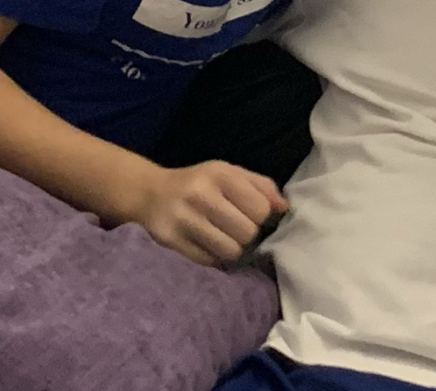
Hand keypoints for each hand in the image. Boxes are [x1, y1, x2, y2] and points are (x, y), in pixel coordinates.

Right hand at [136, 161, 287, 265]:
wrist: (151, 193)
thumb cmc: (200, 183)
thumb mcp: (230, 173)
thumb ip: (261, 187)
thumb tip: (284, 208)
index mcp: (221, 174)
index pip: (260, 209)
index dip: (263, 218)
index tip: (255, 217)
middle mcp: (201, 195)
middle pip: (247, 232)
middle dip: (249, 235)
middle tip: (240, 230)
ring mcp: (184, 219)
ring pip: (229, 251)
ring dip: (234, 250)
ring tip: (228, 239)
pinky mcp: (170, 240)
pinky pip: (208, 260)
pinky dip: (215, 257)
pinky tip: (210, 245)